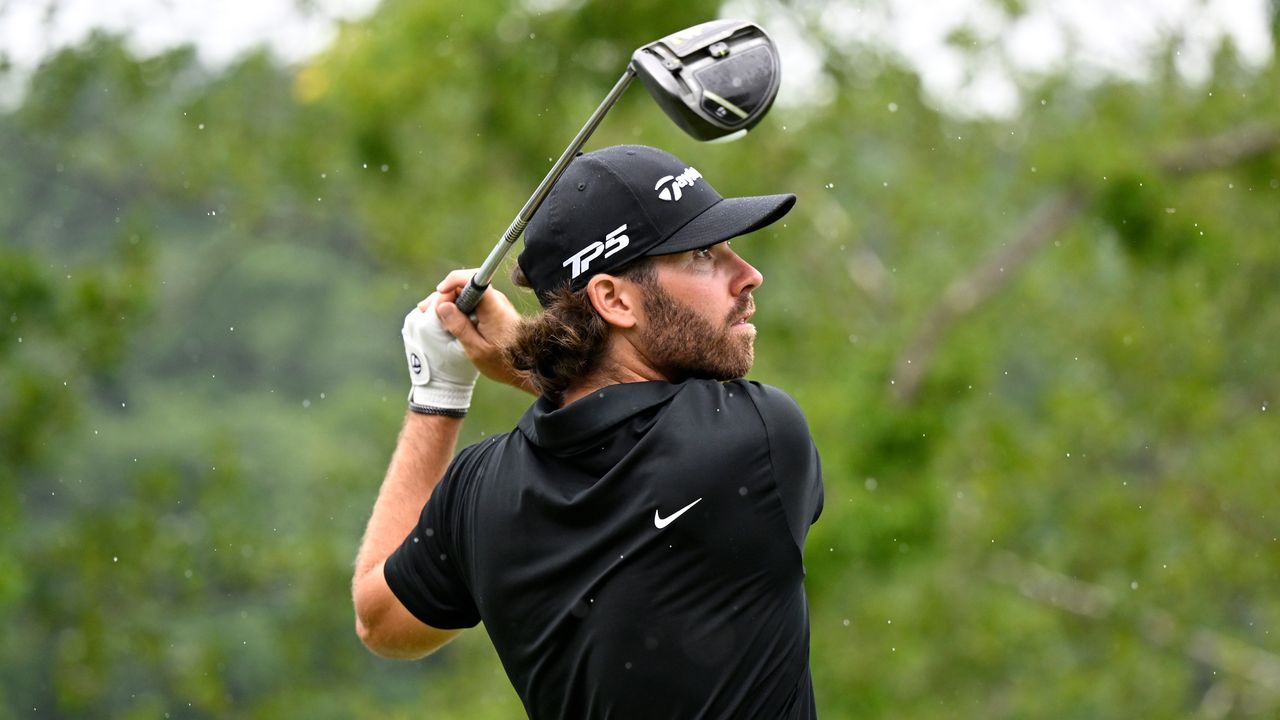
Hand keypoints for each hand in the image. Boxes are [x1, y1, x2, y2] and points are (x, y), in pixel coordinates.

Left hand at [402, 293, 479, 414]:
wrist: (437, 389)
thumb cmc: (456, 369)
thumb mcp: (468, 343)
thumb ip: (468, 317)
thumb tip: (473, 295)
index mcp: (429, 323)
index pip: (447, 294)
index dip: (463, 293)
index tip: (474, 299)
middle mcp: (415, 320)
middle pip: (438, 298)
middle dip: (454, 302)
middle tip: (468, 312)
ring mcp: (410, 325)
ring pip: (432, 306)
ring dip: (445, 310)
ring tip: (457, 322)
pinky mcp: (408, 329)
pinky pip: (425, 315)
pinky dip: (436, 319)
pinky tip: (445, 330)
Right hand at [433, 270, 536, 395]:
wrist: (529, 367)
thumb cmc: (505, 362)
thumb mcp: (477, 350)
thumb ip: (459, 327)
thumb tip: (443, 306)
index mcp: (492, 306)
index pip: (471, 279)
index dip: (452, 282)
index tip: (439, 295)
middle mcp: (494, 299)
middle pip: (464, 285)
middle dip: (443, 295)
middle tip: (426, 310)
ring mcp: (494, 304)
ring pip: (465, 294)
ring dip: (448, 302)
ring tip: (430, 316)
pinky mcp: (492, 311)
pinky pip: (471, 303)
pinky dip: (456, 309)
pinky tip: (444, 320)